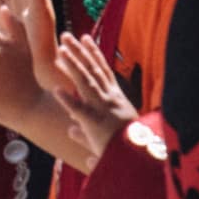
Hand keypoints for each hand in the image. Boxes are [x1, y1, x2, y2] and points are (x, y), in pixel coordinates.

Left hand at [49, 31, 139, 171]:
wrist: (143, 164)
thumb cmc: (129, 154)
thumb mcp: (108, 141)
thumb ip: (85, 135)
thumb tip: (69, 131)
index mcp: (117, 101)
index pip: (104, 72)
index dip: (94, 54)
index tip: (86, 38)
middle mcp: (111, 101)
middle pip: (93, 71)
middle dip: (79, 52)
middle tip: (66, 35)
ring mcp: (104, 111)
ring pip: (86, 83)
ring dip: (73, 64)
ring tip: (61, 48)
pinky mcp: (98, 126)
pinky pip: (80, 112)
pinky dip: (68, 101)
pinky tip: (56, 90)